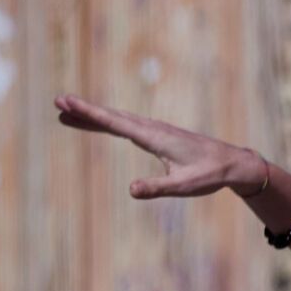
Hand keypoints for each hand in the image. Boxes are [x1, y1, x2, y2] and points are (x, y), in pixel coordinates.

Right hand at [54, 95, 264, 199]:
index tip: (68, 101)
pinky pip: (128, 125)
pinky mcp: (159, 135)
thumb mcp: (184, 187)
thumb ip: (158, 188)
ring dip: (93, 114)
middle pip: (113, 117)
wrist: (233, 163)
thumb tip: (131, 189)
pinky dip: (109, 121)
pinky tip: (99, 122)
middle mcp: (154, 129)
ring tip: (66, 112)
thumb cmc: (209, 175)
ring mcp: (156, 130)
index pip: (116, 123)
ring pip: (118, 119)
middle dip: (85, 109)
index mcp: (155, 137)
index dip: (91, 113)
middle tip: (57, 101)